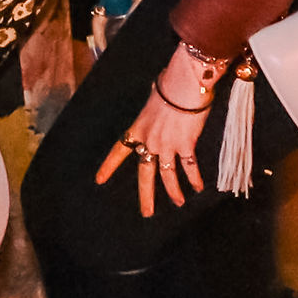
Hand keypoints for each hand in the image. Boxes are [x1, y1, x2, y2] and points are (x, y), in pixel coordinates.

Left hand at [93, 78, 216, 217]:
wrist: (184, 84)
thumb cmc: (170, 84)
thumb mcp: (154, 95)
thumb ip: (154, 106)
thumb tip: (158, 96)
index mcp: (138, 128)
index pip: (119, 150)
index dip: (109, 166)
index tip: (99, 180)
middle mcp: (150, 140)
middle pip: (145, 173)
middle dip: (146, 195)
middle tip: (147, 213)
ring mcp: (167, 145)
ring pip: (168, 175)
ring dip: (174, 191)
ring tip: (179, 202)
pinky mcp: (185, 145)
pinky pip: (189, 167)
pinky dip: (194, 179)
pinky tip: (198, 188)